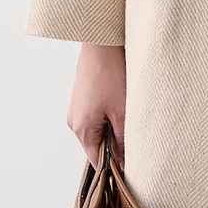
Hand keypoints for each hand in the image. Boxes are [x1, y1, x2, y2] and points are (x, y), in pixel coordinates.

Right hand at [67, 43, 126, 169]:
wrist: (101, 43)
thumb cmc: (110, 73)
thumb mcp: (122, 111)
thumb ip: (123, 140)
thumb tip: (124, 162)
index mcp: (81, 129)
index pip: (96, 161)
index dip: (114, 165)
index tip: (131, 163)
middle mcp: (74, 121)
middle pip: (96, 145)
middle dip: (115, 143)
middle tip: (133, 133)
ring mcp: (76, 109)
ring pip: (97, 129)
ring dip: (112, 127)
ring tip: (126, 113)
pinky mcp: (81, 98)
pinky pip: (95, 116)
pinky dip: (108, 115)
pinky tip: (119, 102)